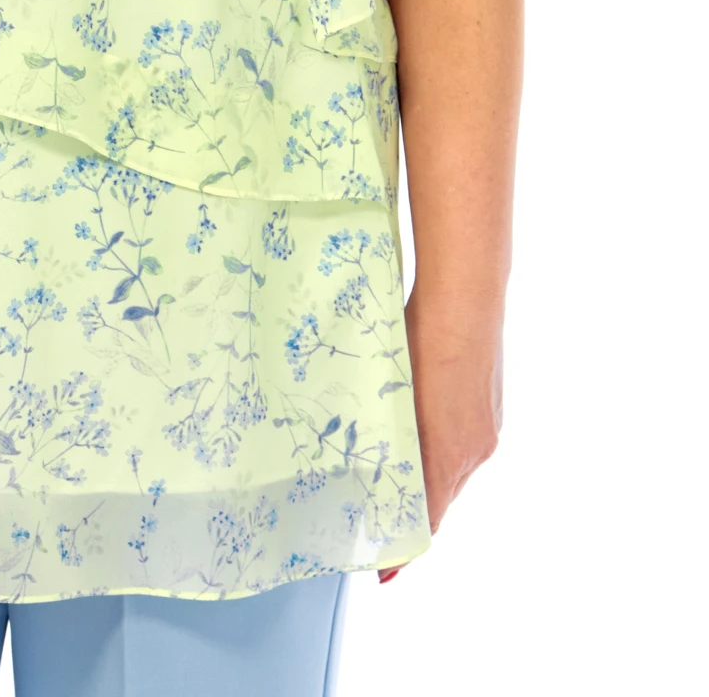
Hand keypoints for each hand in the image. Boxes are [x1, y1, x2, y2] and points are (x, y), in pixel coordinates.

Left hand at [387, 283, 502, 578]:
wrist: (464, 295)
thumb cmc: (422, 337)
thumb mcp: (394, 392)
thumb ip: (392, 438)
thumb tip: (379, 470)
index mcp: (448, 452)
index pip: (427, 518)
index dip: (405, 547)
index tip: (385, 571)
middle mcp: (475, 450)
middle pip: (439, 497)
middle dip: (410, 509)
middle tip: (376, 515)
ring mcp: (486, 429)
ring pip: (451, 470)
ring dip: (425, 474)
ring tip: (391, 469)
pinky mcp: (491, 409)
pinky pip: (463, 445)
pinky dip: (441, 448)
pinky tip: (419, 424)